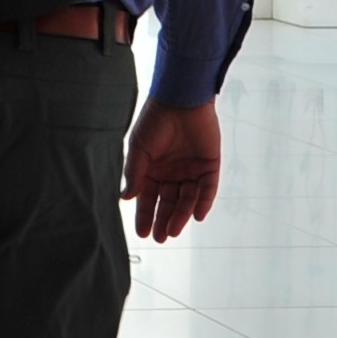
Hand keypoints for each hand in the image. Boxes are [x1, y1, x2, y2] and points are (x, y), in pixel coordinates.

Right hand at [122, 99, 220, 240]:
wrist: (180, 99)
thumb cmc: (155, 120)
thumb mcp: (139, 148)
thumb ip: (134, 173)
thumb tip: (126, 198)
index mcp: (153, 169)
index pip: (149, 198)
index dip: (145, 215)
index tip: (142, 233)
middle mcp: (172, 173)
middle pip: (168, 202)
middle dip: (163, 220)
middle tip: (159, 238)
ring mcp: (192, 170)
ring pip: (187, 199)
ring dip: (181, 214)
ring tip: (172, 230)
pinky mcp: (210, 165)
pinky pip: (208, 188)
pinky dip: (204, 202)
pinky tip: (197, 216)